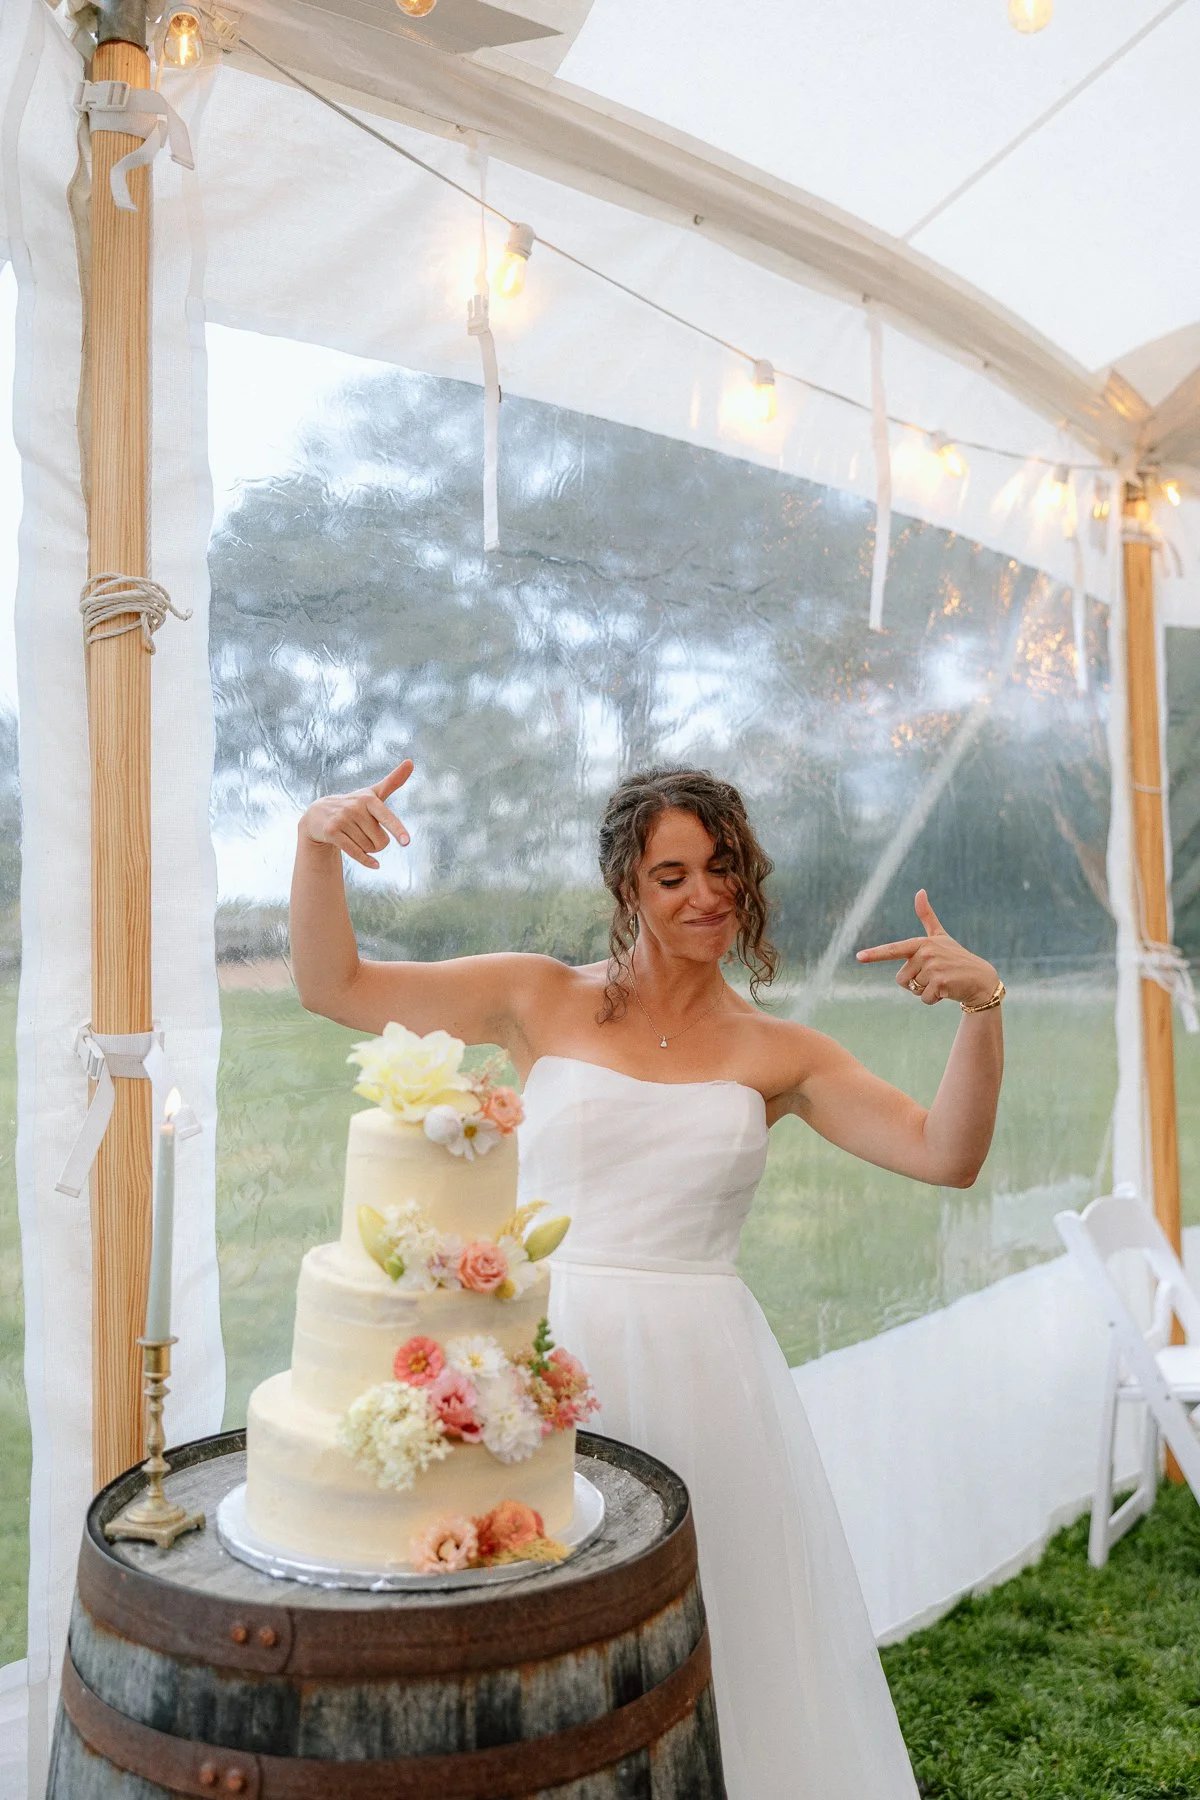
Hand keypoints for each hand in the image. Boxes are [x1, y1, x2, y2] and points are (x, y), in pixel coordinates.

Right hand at [300, 761, 412, 870]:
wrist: (318, 814)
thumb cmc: (353, 805)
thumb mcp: (372, 793)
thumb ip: (393, 781)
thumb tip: (411, 761)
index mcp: (368, 798)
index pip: (387, 817)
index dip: (397, 830)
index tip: (406, 842)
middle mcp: (355, 808)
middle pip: (381, 840)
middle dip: (378, 844)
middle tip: (368, 835)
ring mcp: (342, 820)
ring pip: (368, 847)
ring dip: (368, 849)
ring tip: (357, 838)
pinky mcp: (332, 832)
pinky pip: (355, 852)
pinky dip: (366, 861)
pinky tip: (375, 865)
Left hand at [855, 890, 998, 1007]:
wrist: (981, 978)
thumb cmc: (956, 957)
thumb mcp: (940, 936)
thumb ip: (927, 916)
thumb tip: (920, 890)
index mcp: (922, 943)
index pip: (894, 949)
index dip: (876, 954)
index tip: (859, 957)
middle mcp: (926, 953)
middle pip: (901, 979)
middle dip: (915, 983)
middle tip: (935, 976)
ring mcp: (934, 968)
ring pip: (913, 990)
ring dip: (926, 991)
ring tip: (942, 982)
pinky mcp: (941, 983)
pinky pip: (924, 998)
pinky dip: (934, 999)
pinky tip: (948, 991)